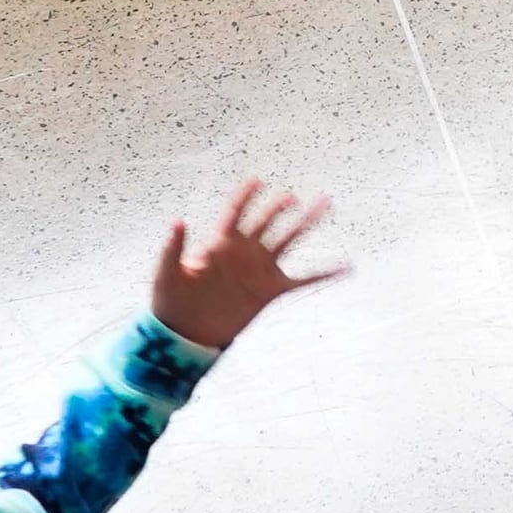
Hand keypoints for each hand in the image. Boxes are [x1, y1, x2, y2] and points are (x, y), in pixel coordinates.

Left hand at [150, 180, 344, 350]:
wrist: (186, 332)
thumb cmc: (171, 299)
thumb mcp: (167, 273)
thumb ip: (173, 249)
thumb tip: (178, 221)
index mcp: (220, 243)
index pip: (236, 212)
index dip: (245, 196)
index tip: (257, 180)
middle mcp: (244, 251)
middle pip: (267, 221)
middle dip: (279, 206)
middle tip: (292, 197)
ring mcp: (260, 269)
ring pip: (289, 238)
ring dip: (307, 221)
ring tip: (325, 202)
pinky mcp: (271, 290)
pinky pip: (304, 279)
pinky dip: (325, 273)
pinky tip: (345, 267)